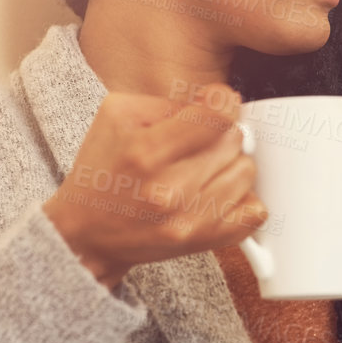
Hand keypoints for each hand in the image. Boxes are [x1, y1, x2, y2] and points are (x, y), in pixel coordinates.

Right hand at [43, 83, 266, 288]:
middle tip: (197, 142)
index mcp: (147, 151)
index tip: (213, 105)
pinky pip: (254, 212)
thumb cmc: (101, 171)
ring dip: (230, 164)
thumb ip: (167, 101)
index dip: (222, 102)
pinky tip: (218, 192)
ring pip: (247, 172)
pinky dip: (242, 198)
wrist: (87, 234)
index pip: (218, 115)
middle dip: (220, 133)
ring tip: (204, 168)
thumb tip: (215, 101)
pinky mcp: (203, 241)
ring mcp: (190, 220)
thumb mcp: (117, 117)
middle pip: (235, 140)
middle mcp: (171, 188)